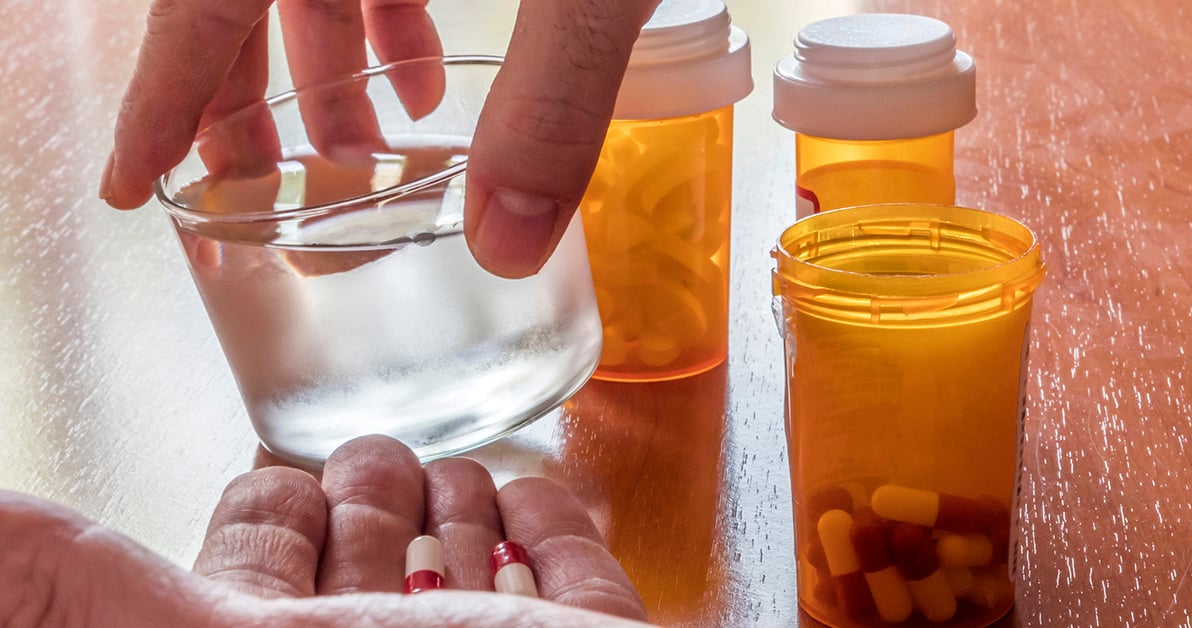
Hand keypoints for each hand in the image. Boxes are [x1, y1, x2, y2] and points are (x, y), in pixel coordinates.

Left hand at [0, 436, 647, 625]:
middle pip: (375, 568)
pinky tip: (533, 503)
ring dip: (463, 510)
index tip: (279, 478)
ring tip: (455, 477)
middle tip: (375, 461)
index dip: (273, 520)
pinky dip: (556, 530)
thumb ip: (65, 581)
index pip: (268, 578)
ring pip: (472, 571)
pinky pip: (581, 582)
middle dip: (377, 501)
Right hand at [100, 0, 661, 277]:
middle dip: (245, 93)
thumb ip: (553, 94)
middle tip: (258, 185)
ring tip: (359, 151)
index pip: (202, 0)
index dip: (163, 97)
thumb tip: (511, 242)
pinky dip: (389, 11)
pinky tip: (424, 77)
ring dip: (327, 63)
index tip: (131, 180)